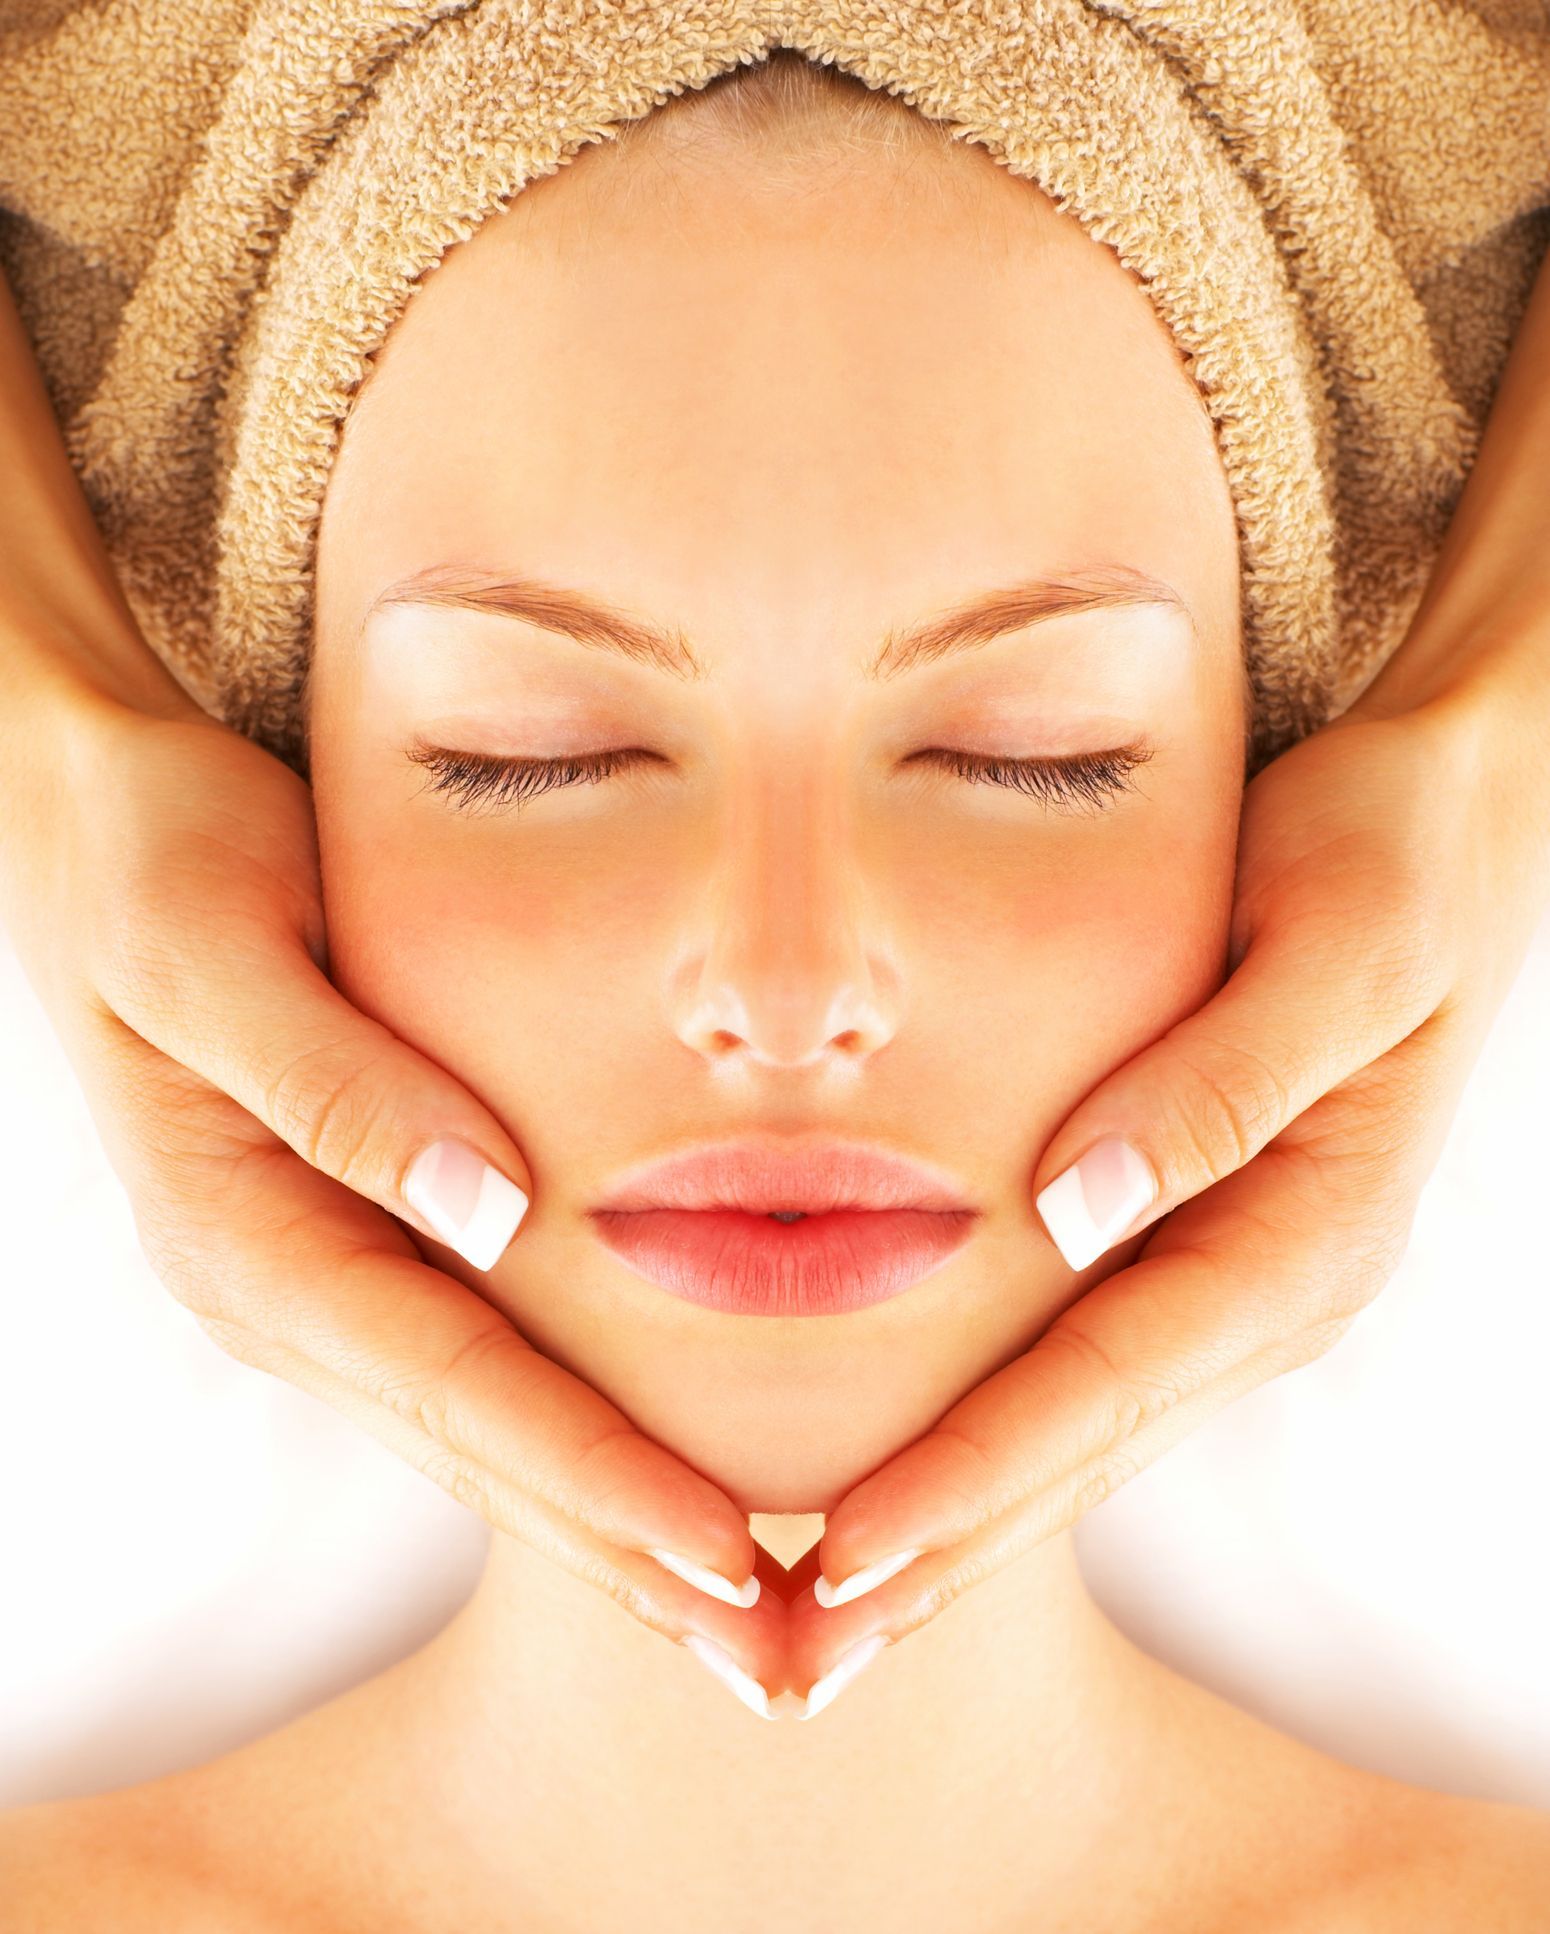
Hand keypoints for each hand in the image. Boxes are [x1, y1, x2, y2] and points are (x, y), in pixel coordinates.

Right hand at [0, 690, 791, 1699]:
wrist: (95, 816)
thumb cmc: (152, 856)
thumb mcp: (218, 944)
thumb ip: (339, 1086)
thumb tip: (490, 1213)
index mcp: (250, 1235)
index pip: (457, 1388)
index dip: (597, 1478)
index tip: (727, 1554)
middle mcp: (285, 1285)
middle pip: (481, 1451)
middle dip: (628, 1557)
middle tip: (775, 1653)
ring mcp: (319, 1273)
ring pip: (487, 1429)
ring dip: (612, 1524)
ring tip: (742, 1606)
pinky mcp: (360, 1235)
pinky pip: (481, 1366)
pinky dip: (575, 1437)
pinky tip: (651, 1476)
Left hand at [787, 646, 1549, 1704]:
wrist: (1456, 815)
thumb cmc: (1397, 857)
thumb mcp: (1331, 945)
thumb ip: (1214, 1084)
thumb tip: (1072, 1213)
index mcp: (1302, 1236)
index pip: (1101, 1388)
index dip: (968, 1479)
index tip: (842, 1558)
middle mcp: (1271, 1286)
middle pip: (1081, 1451)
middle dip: (941, 1557)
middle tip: (797, 1656)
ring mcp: (1239, 1275)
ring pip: (1077, 1432)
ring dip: (957, 1525)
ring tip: (827, 1612)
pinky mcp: (1201, 1237)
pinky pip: (1081, 1368)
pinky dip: (993, 1439)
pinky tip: (917, 1476)